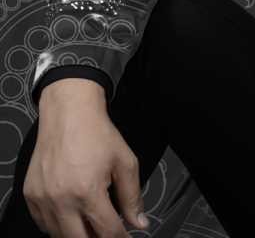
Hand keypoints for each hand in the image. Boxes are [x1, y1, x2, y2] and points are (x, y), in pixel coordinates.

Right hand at [23, 79, 148, 236]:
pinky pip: (44, 224)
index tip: (126, 236)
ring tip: (91, 221)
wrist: (69, 113)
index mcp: (87, 191)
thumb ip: (132, 196)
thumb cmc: (97, 134)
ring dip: (78, 234)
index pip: (107, 232)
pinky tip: (72, 214)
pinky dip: (58, 226)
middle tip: (107, 230)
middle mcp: (62, 199)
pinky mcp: (31, 196)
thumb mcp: (125, 161)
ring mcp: (43, 199)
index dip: (121, 237)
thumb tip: (139, 223)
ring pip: (60, 236)